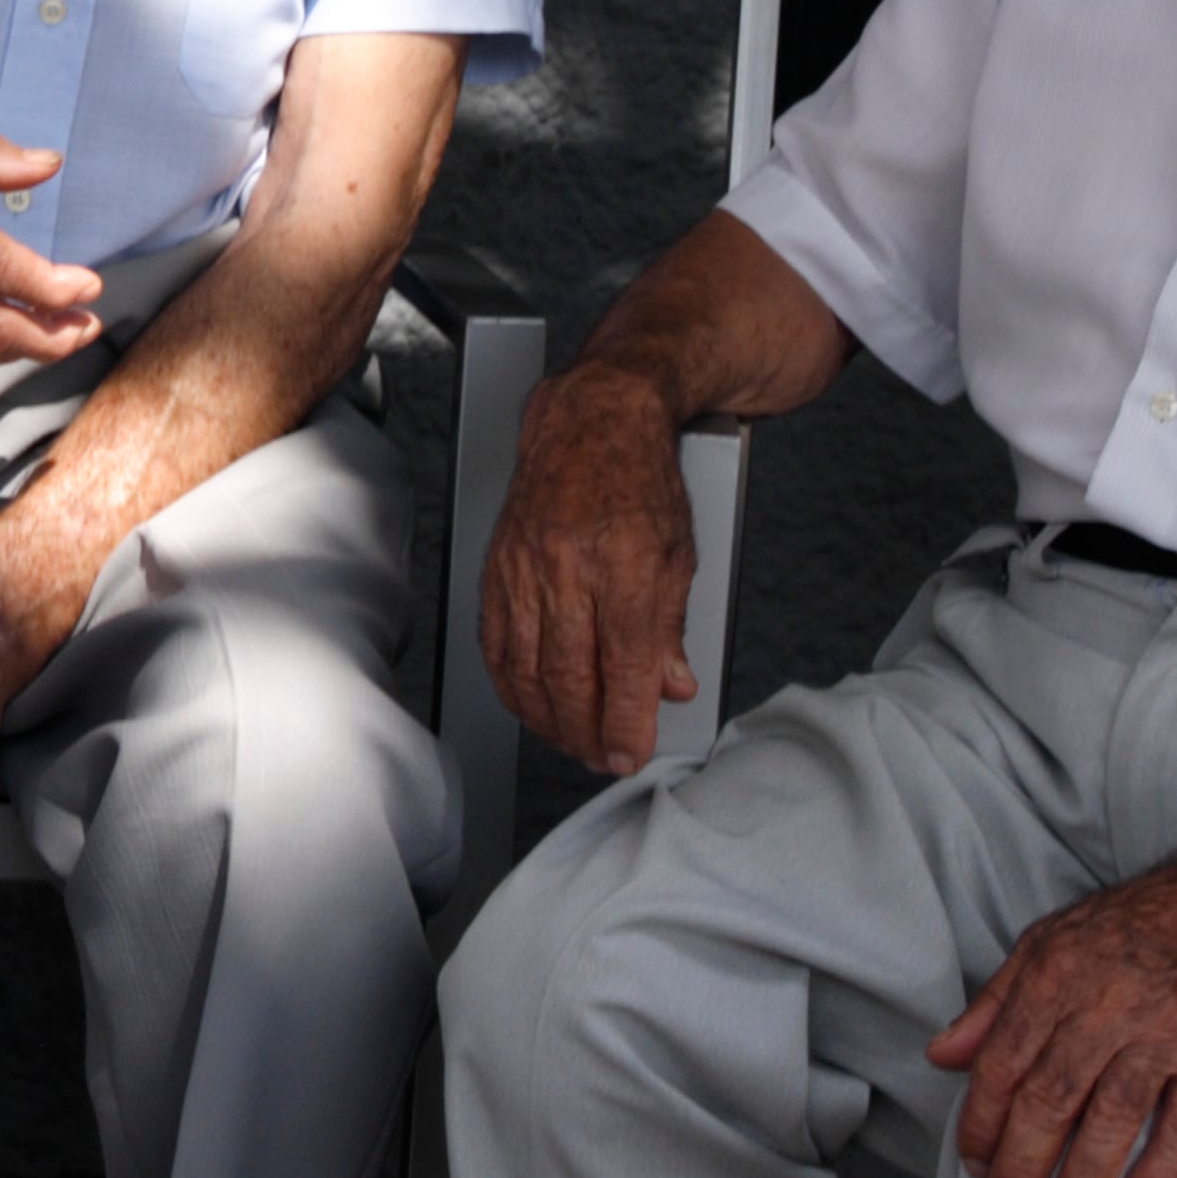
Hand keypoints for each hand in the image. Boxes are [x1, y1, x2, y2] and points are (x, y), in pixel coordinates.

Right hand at [480, 360, 702, 774]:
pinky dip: (511, 682)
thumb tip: (669, 687)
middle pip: (570, 673)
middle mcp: (569, 564)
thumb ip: (669, 627)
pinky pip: (496, 640)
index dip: (627, 721)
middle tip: (604, 756)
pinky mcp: (498, 565)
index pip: (625, 662)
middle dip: (588, 730)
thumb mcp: (680, 553)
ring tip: (572, 740)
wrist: (592, 420)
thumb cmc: (640, 479)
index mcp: (626, 560)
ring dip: (548, 717)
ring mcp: (525, 565)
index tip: (632, 752)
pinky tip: (529, 702)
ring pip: (526, 665)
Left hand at [926, 806, 1176, 1177]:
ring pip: (1114, 1118)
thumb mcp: (1048, 942)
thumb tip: (942, 1055)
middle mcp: (1106, 1007)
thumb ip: (994, 1003)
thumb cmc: (1135, 926)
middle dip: (1023, 1162)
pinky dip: (1162, 1170)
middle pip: (1052, 1098)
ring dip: (1086, 1177)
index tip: (973, 1161)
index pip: (1003, 1063)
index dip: (982, 1121)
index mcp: (1056, 977)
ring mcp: (1165, 1035)